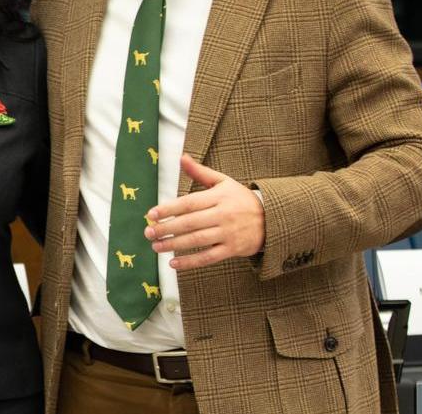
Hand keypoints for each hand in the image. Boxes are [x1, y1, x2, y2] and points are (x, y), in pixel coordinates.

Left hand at [144, 155, 264, 269]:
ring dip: (174, 245)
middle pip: (190, 222)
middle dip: (167, 228)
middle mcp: (223, 214)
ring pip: (197, 240)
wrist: (273, 218)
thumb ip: (200, 172)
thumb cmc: (241, 199)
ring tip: (156, 247)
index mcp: (219, 196)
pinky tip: (173, 263)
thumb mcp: (224, 182)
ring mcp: (229, 233)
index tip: (151, 214)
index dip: (168, 209)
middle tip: (148, 233)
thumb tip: (182, 157)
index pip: (189, 202)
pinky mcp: (233, 249)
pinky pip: (209, 257)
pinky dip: (191, 261)